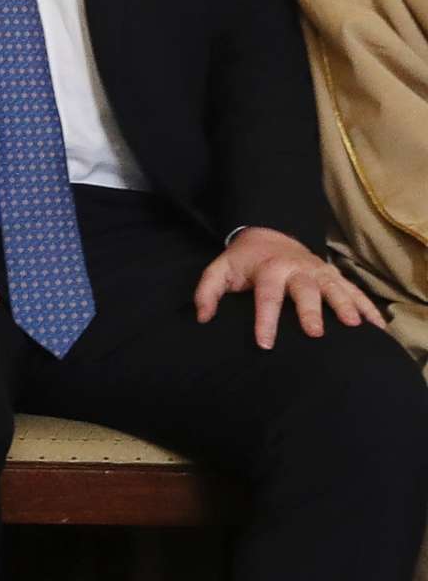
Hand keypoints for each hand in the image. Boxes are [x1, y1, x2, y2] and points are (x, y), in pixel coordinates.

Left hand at [193, 226, 382, 347]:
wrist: (268, 235)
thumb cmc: (242, 262)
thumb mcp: (218, 271)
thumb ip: (207, 292)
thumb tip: (202, 318)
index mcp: (268, 269)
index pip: (266, 297)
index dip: (264, 321)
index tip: (265, 344)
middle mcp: (296, 269)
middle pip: (305, 290)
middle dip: (310, 311)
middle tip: (315, 333)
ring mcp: (318, 271)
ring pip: (334, 288)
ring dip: (345, 306)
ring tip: (354, 326)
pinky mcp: (333, 275)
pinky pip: (352, 289)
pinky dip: (366, 305)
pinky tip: (377, 325)